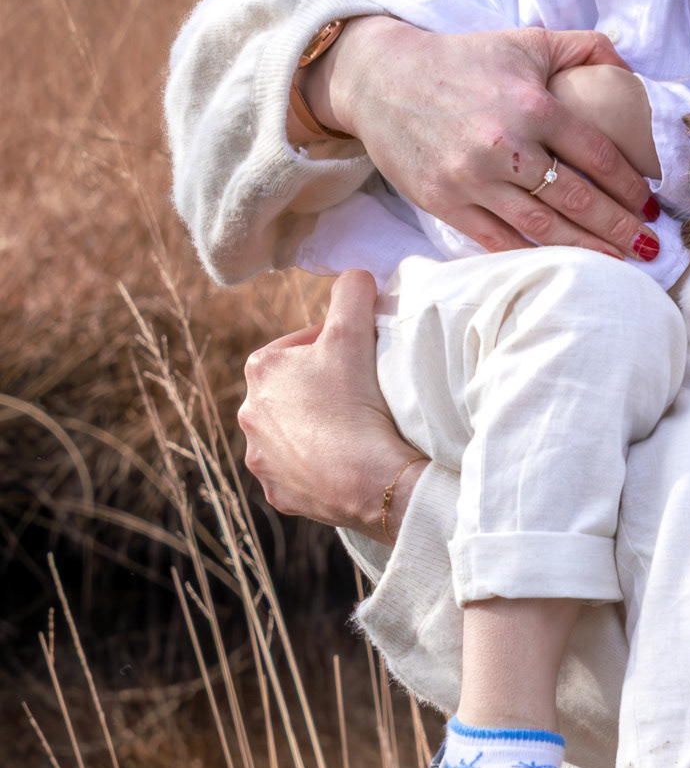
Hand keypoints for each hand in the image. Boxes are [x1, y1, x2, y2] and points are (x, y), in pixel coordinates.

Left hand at [239, 270, 426, 541]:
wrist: (365, 478)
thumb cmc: (355, 400)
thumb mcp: (354, 330)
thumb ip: (351, 291)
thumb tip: (354, 275)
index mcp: (259, 369)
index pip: (301, 345)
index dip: (334, 346)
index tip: (359, 356)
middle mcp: (248, 413)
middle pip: (294, 390)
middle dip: (320, 387)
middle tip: (358, 392)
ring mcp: (260, 457)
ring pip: (292, 432)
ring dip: (315, 427)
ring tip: (351, 428)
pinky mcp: (277, 492)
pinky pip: (298, 472)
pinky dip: (317, 465)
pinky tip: (342, 462)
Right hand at [307, 18, 662, 261]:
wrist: (380, 78)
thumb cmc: (461, 60)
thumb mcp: (526, 41)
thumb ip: (583, 47)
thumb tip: (629, 68)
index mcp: (532, 105)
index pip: (597, 153)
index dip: (630, 183)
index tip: (651, 202)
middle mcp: (506, 145)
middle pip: (576, 198)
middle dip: (620, 226)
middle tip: (651, 246)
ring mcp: (473, 179)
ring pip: (543, 228)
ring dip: (587, 250)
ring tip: (620, 262)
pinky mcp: (445, 202)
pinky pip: (499, 241)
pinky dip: (536, 257)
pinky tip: (564, 267)